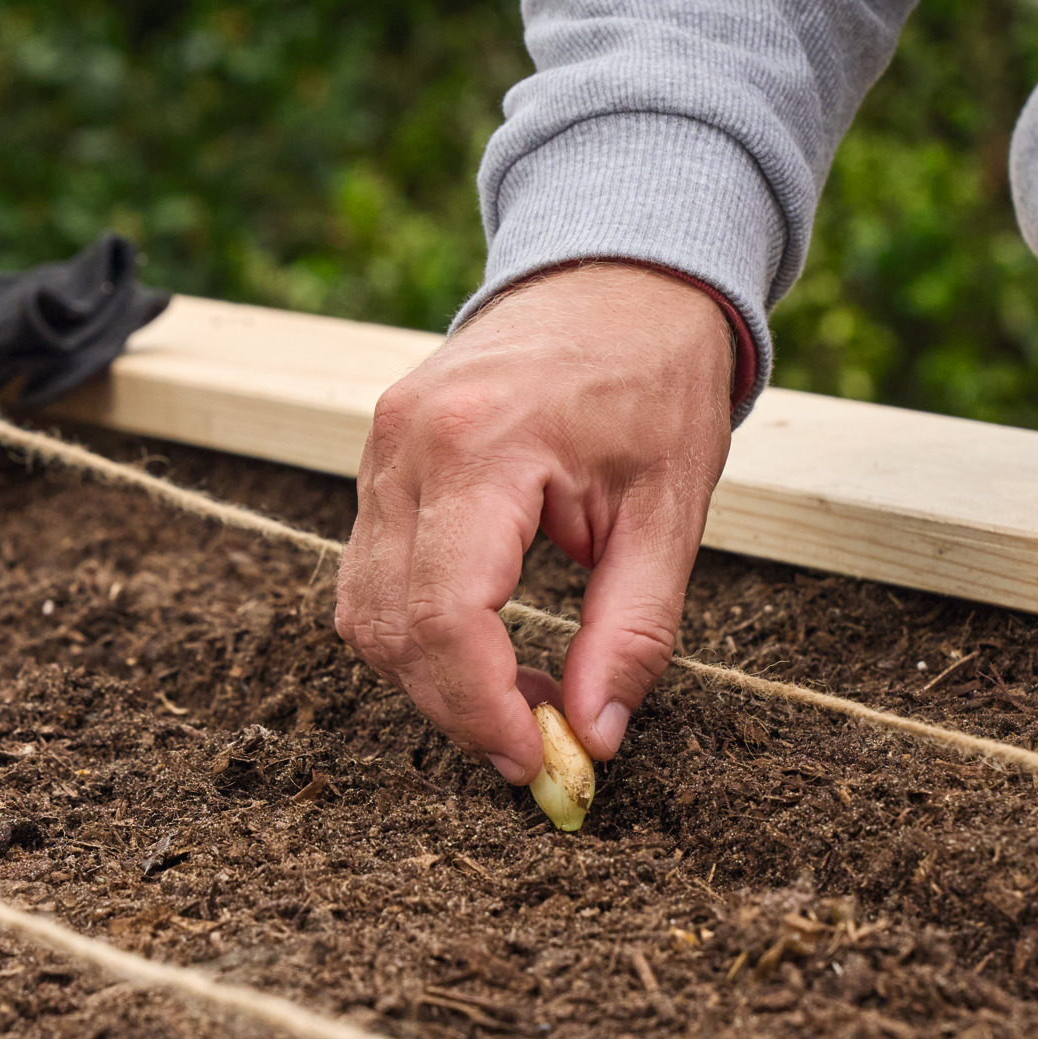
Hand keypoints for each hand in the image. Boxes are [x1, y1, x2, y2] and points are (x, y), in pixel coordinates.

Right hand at [335, 262, 735, 781]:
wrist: (618, 277)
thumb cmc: (655, 381)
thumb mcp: (672, 511)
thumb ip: (632, 631)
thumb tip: (596, 737)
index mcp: (483, 447)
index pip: (446, 617)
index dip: (482, 710)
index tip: (538, 761)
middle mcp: (408, 445)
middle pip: (392, 627)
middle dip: (458, 708)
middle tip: (538, 745)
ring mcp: (379, 448)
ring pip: (365, 611)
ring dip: (432, 677)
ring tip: (520, 695)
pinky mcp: (376, 458)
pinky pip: (369, 574)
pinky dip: (418, 630)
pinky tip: (487, 644)